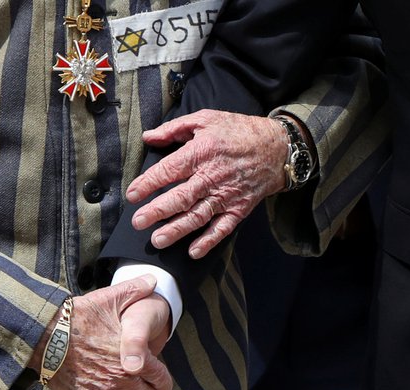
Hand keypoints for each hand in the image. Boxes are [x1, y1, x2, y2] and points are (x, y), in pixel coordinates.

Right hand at [55, 289, 171, 389]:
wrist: (45, 331)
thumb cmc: (79, 315)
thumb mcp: (111, 298)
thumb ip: (136, 289)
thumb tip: (154, 281)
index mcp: (135, 361)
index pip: (161, 381)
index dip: (163, 383)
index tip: (160, 382)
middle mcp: (121, 383)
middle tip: (141, 386)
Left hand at [126, 109, 289, 258]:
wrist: (277, 148)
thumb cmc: (238, 131)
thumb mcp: (205, 119)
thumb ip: (174, 129)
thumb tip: (148, 137)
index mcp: (202, 152)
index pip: (169, 170)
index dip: (148, 183)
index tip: (132, 195)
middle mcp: (212, 176)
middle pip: (180, 197)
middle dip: (157, 211)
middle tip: (138, 222)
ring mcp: (226, 195)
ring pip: (198, 216)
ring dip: (177, 230)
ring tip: (157, 240)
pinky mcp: (239, 208)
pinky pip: (222, 228)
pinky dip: (209, 241)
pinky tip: (193, 251)